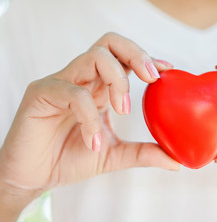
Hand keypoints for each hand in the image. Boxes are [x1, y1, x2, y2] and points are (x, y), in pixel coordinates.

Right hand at [0, 32, 178, 198]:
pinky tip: (92, 141)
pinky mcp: (42, 94)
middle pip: (109, 44)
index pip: (123, 58)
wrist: (34, 178)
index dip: (146, 58)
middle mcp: (82, 80)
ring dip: (117, 81)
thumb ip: (143, 154)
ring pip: (94, 57)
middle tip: (151, 79)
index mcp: (99, 89)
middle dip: (136, 55)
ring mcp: (61, 83)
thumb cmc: (70, 159)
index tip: (167, 70)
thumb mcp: (114, 155)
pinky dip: (90, 117)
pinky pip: (74, 94)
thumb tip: (176, 162)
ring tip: (123, 111)